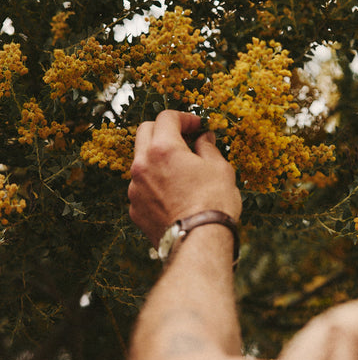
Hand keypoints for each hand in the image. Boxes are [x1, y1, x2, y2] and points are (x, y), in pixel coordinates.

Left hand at [128, 110, 241, 246]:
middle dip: (164, 129)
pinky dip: (155, 182)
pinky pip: (142, 186)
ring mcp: (135, 189)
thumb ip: (208, 148)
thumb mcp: (219, 168)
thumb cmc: (213, 202)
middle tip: (184, 138)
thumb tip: (203, 138)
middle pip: (145, 132)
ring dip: (157, 157)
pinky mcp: (135, 209)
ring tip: (180, 169)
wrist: (199, 242)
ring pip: (141, 161)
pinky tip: (174, 193)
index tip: (197, 126)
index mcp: (163, 149)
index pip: (167, 117)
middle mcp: (142, 165)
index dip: (184, 117)